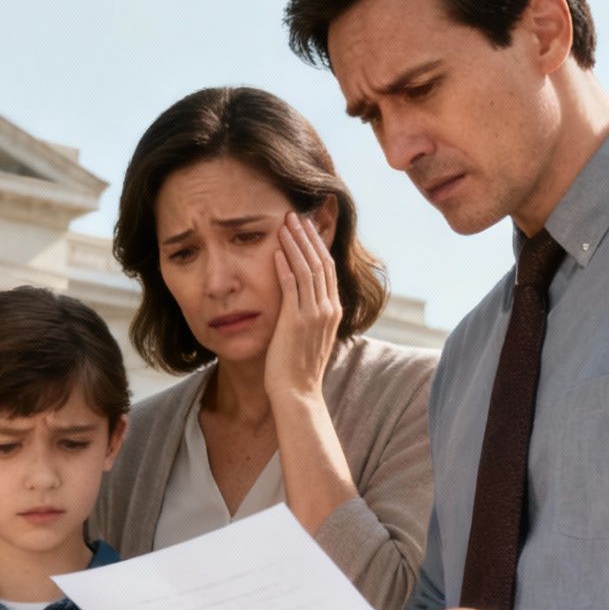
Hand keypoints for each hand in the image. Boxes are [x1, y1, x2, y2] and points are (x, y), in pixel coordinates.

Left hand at [262, 211, 342, 407]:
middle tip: (295, 216)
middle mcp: (327, 309)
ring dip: (295, 245)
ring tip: (285, 225)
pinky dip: (284, 267)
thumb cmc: (298, 369)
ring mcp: (313, 315)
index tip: (306, 227)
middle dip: (307, 237)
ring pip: (307, 270)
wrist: (298, 393)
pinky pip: (291, 287)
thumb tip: (299, 301)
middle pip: (320, 263)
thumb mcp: (309, 337)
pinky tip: (275, 251)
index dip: (317, 245)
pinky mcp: (296, 322)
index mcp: (332, 311)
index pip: (327, 269)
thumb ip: (308, 315)